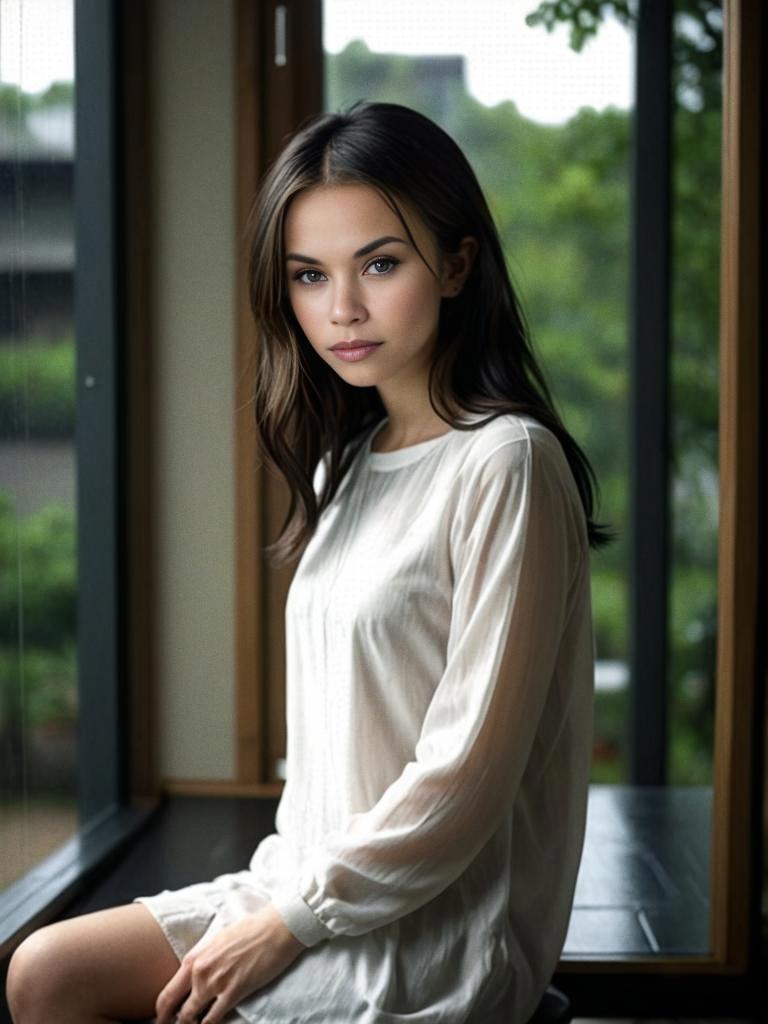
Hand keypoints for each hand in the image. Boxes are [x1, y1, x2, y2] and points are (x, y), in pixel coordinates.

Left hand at [154, 902, 306, 1023]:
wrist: (275, 927)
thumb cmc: (250, 930)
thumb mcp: (217, 941)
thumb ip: (202, 960)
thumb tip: (194, 977)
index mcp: (194, 957)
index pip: (168, 993)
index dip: (161, 1011)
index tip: (161, 1019)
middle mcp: (200, 971)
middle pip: (174, 1008)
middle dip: (170, 1021)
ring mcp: (216, 983)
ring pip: (191, 1016)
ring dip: (190, 1023)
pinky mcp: (234, 992)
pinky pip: (213, 1018)